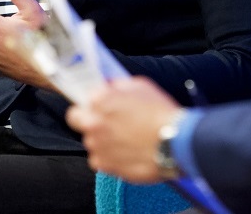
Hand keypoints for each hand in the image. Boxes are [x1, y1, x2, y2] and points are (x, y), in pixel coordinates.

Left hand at [66, 76, 183, 182]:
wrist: (175, 143)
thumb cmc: (161, 113)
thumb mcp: (141, 86)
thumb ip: (119, 86)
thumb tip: (110, 88)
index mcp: (101, 99)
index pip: (84, 97)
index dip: (95, 102)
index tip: (102, 105)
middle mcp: (93, 121)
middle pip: (76, 119)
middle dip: (87, 118)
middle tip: (105, 122)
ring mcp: (97, 145)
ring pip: (91, 141)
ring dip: (103, 140)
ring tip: (126, 140)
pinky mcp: (104, 165)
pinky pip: (99, 160)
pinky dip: (110, 158)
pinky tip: (126, 152)